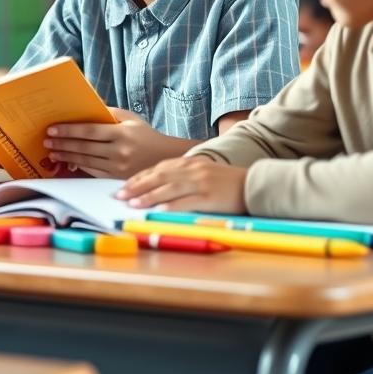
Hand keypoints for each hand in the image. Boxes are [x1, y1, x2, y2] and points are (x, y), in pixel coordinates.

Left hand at [44, 108, 193, 177]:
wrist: (165, 158)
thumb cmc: (145, 135)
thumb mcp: (131, 118)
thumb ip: (109, 113)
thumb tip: (85, 108)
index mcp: (122, 133)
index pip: (90, 131)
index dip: (69, 130)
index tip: (52, 129)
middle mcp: (120, 151)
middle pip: (84, 147)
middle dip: (62, 144)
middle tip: (46, 141)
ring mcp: (118, 167)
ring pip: (86, 161)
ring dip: (66, 156)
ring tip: (52, 152)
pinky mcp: (116, 178)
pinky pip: (93, 171)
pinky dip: (79, 166)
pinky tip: (68, 162)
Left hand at [117, 156, 247, 211]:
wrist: (253, 184)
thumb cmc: (226, 182)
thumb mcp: (202, 172)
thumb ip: (182, 176)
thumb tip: (158, 187)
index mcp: (189, 162)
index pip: (157, 169)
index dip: (139, 178)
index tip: (123, 186)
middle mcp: (192, 170)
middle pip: (158, 177)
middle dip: (137, 186)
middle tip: (119, 195)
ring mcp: (201, 183)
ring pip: (168, 189)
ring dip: (148, 196)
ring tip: (132, 203)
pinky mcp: (209, 197)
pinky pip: (186, 202)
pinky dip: (171, 206)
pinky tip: (158, 210)